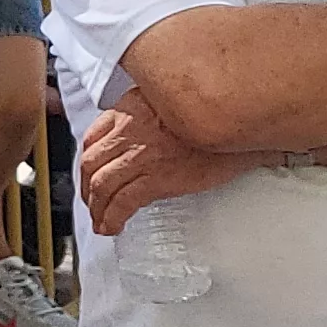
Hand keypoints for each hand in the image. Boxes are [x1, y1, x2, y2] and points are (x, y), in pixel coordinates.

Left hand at [78, 96, 259, 235]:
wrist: (240, 120)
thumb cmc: (214, 111)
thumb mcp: (171, 100)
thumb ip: (150, 111)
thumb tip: (145, 130)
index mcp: (131, 108)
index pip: (93, 136)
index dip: (87, 159)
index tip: (90, 171)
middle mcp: (130, 130)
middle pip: (90, 163)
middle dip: (86, 187)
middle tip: (91, 202)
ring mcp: (142, 155)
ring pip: (102, 185)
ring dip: (96, 207)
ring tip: (100, 220)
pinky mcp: (159, 178)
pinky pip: (124, 202)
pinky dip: (112, 217)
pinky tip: (112, 226)